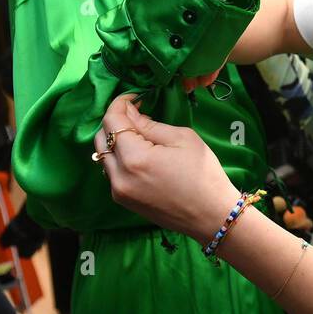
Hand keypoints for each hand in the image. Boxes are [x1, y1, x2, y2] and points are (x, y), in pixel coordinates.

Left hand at [96, 94, 238, 242]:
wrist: (211, 215)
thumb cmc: (203, 174)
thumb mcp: (181, 139)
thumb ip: (150, 125)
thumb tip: (131, 113)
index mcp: (134, 159)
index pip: (111, 121)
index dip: (119, 104)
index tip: (134, 97)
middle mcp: (119, 177)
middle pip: (101, 138)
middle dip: (115, 121)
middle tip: (137, 113)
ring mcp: (118, 192)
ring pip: (104, 156)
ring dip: (115, 140)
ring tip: (139, 133)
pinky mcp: (123, 201)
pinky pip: (112, 171)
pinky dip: (120, 157)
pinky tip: (140, 153)